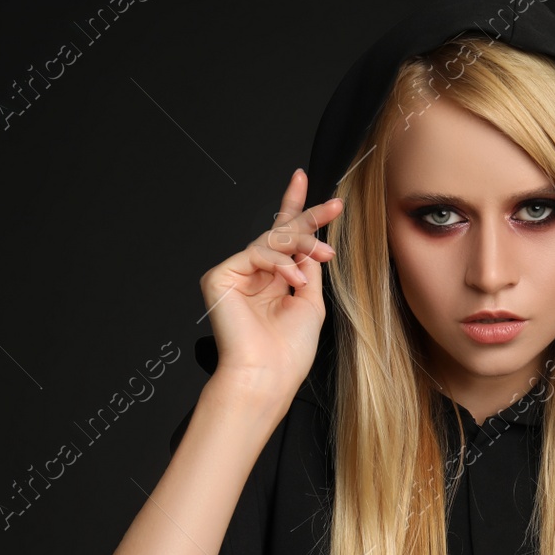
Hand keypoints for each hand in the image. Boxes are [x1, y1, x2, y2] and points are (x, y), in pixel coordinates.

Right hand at [199, 168, 343, 396]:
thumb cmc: (288, 351)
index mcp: (275, 281)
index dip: (296, 209)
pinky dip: (278, 262)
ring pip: (271, 239)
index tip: (305, 181)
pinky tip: (291, 279)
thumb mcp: (311, 301)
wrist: (267, 374)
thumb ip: (308, 267)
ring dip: (303, 243)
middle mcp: (254, 275)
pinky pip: (256, 252)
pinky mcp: (220, 276)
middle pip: (279, 232)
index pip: (285, 239)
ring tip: (322, 255)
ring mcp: (236, 274)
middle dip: (309, 217)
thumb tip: (310, 242)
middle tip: (333, 205)